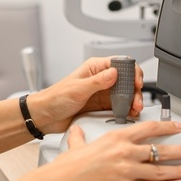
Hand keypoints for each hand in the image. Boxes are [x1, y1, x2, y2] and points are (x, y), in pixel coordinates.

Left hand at [26, 56, 144, 133]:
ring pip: (125, 94)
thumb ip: (97, 81)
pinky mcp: (102, 106)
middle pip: (127, 80)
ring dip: (132, 101)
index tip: (136, 83)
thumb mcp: (77, 89)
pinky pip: (119, 106)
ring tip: (134, 110)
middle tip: (136, 101)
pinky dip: (126, 110)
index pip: (121, 64)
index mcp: (95, 68)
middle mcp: (101, 79)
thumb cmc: (55, 98)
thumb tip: (114, 73)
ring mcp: (103, 93)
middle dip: (135, 90)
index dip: (132, 72)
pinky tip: (128, 114)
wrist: (45, 116)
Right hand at [42, 119, 180, 180]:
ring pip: (161, 170)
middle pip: (161, 150)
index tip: (178, 127)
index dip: (167, 127)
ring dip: (180, 169)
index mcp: (116, 138)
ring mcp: (127, 172)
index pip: (149, 128)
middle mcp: (125, 153)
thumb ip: (81, 137)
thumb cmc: (66, 168)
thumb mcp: (76, 144)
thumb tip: (78, 132)